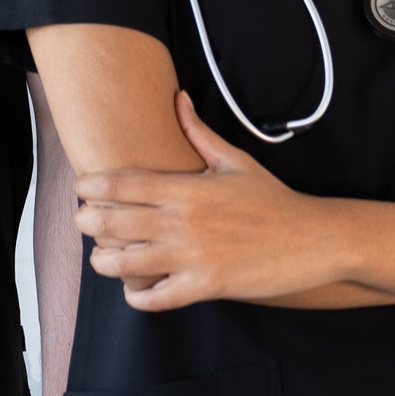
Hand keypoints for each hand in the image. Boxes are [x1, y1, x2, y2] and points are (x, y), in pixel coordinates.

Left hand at [73, 92, 337, 311]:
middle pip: (114, 223)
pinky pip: (158, 298)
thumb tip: (178, 97)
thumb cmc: (271, 198)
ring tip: (102, 258)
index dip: (91, 186)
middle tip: (83, 222)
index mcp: (188, 188)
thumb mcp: (235, 160)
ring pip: (127, 264)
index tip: (81, 189)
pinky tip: (134, 289)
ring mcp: (194, 257)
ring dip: (105, 262)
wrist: (312, 239)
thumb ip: (199, 132)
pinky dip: (138, 296)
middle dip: (88, 223)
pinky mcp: (207, 287)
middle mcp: (184, 222)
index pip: (122, 184)